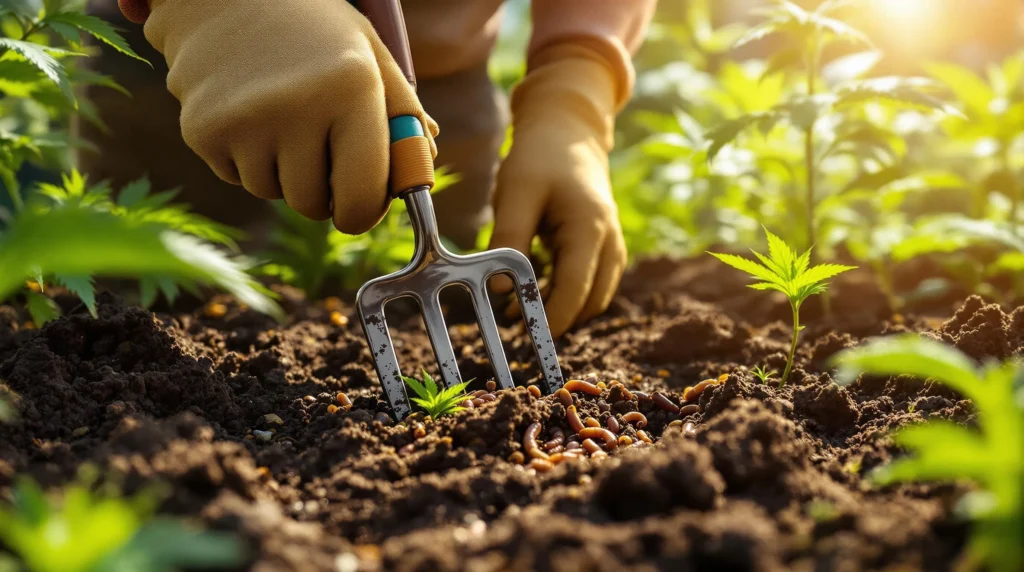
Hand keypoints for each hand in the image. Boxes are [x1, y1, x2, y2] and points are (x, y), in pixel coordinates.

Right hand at [144, 0, 437, 233]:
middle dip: (322, 191)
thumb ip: (401, 112)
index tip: (361, 207)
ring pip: (273, 193)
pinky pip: (237, 178)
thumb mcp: (368, 52)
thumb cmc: (311, 27)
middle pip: (314, 204)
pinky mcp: (202, 131)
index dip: (364, 210)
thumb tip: (419, 170)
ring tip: (281, 119)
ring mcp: (244, 121)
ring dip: (282, 173)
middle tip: (321, 153)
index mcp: (351, 88)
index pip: (363, 195)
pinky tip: (249, 115)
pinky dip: (247, 159)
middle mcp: (297, 106)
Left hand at [489, 48, 626, 336]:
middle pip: (591, 300)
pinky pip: (592, 284)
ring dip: (564, 311)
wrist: (566, 131)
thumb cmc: (538, 160)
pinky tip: (532, 294)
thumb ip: (509, 240)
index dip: (554, 318)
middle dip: (558, 320)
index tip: (527, 337)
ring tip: (517, 314)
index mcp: (589, 228)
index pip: (577, 288)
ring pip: (595, 297)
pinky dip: (568, 296)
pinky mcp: (604, 247)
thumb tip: (500, 290)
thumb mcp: (516, 194)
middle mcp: (609, 241)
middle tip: (515, 329)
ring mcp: (612, 245)